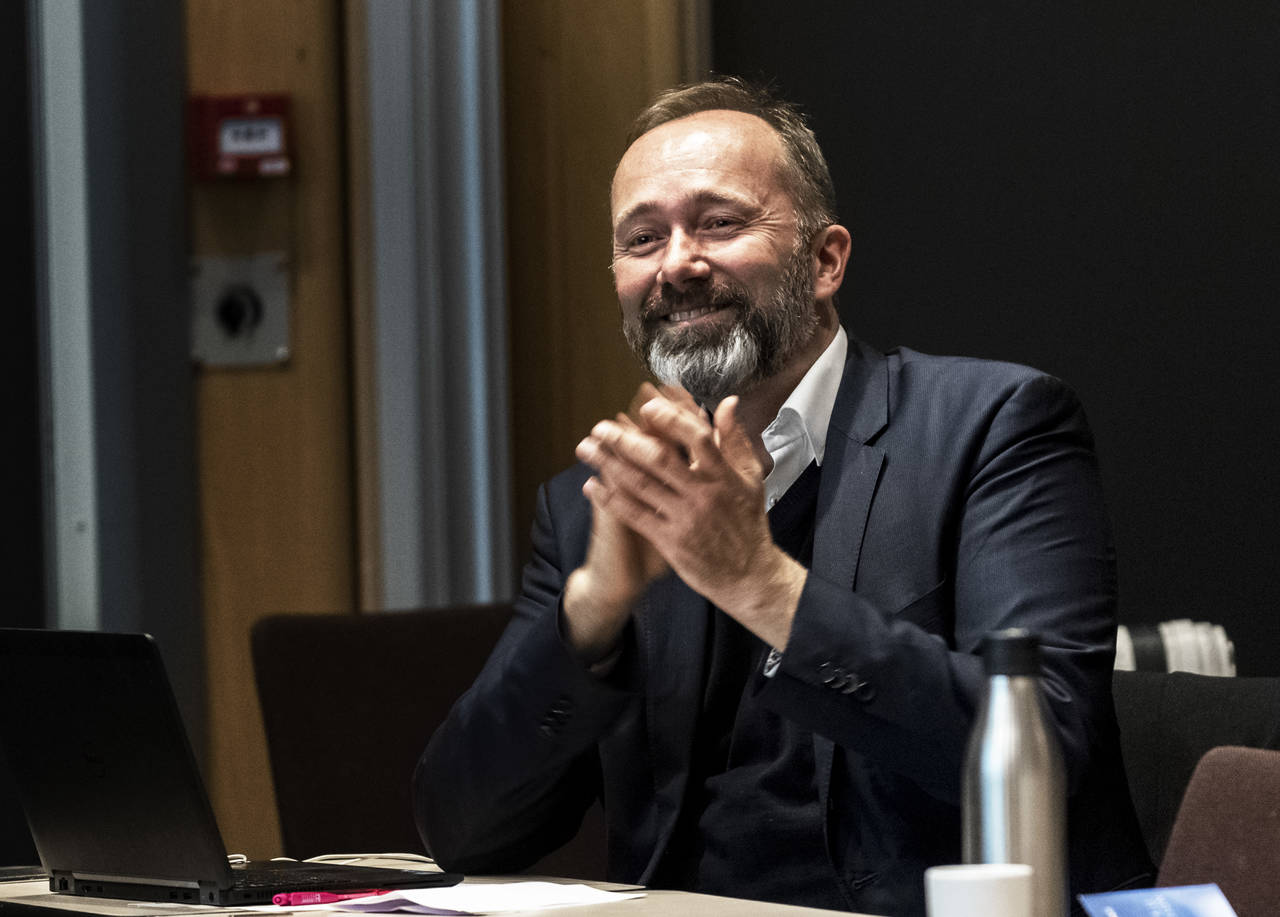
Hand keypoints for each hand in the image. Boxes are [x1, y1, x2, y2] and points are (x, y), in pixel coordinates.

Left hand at [575, 389, 805, 648]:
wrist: (749, 576)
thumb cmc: (748, 523)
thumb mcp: (750, 478)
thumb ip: (735, 439)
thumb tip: (726, 402)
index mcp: (723, 475)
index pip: (695, 437)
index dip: (670, 418)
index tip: (646, 406)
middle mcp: (703, 494)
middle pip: (659, 458)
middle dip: (625, 439)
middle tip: (600, 427)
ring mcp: (685, 518)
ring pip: (641, 484)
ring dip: (609, 464)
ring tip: (585, 448)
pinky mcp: (670, 542)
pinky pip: (635, 515)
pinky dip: (610, 499)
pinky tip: (591, 485)